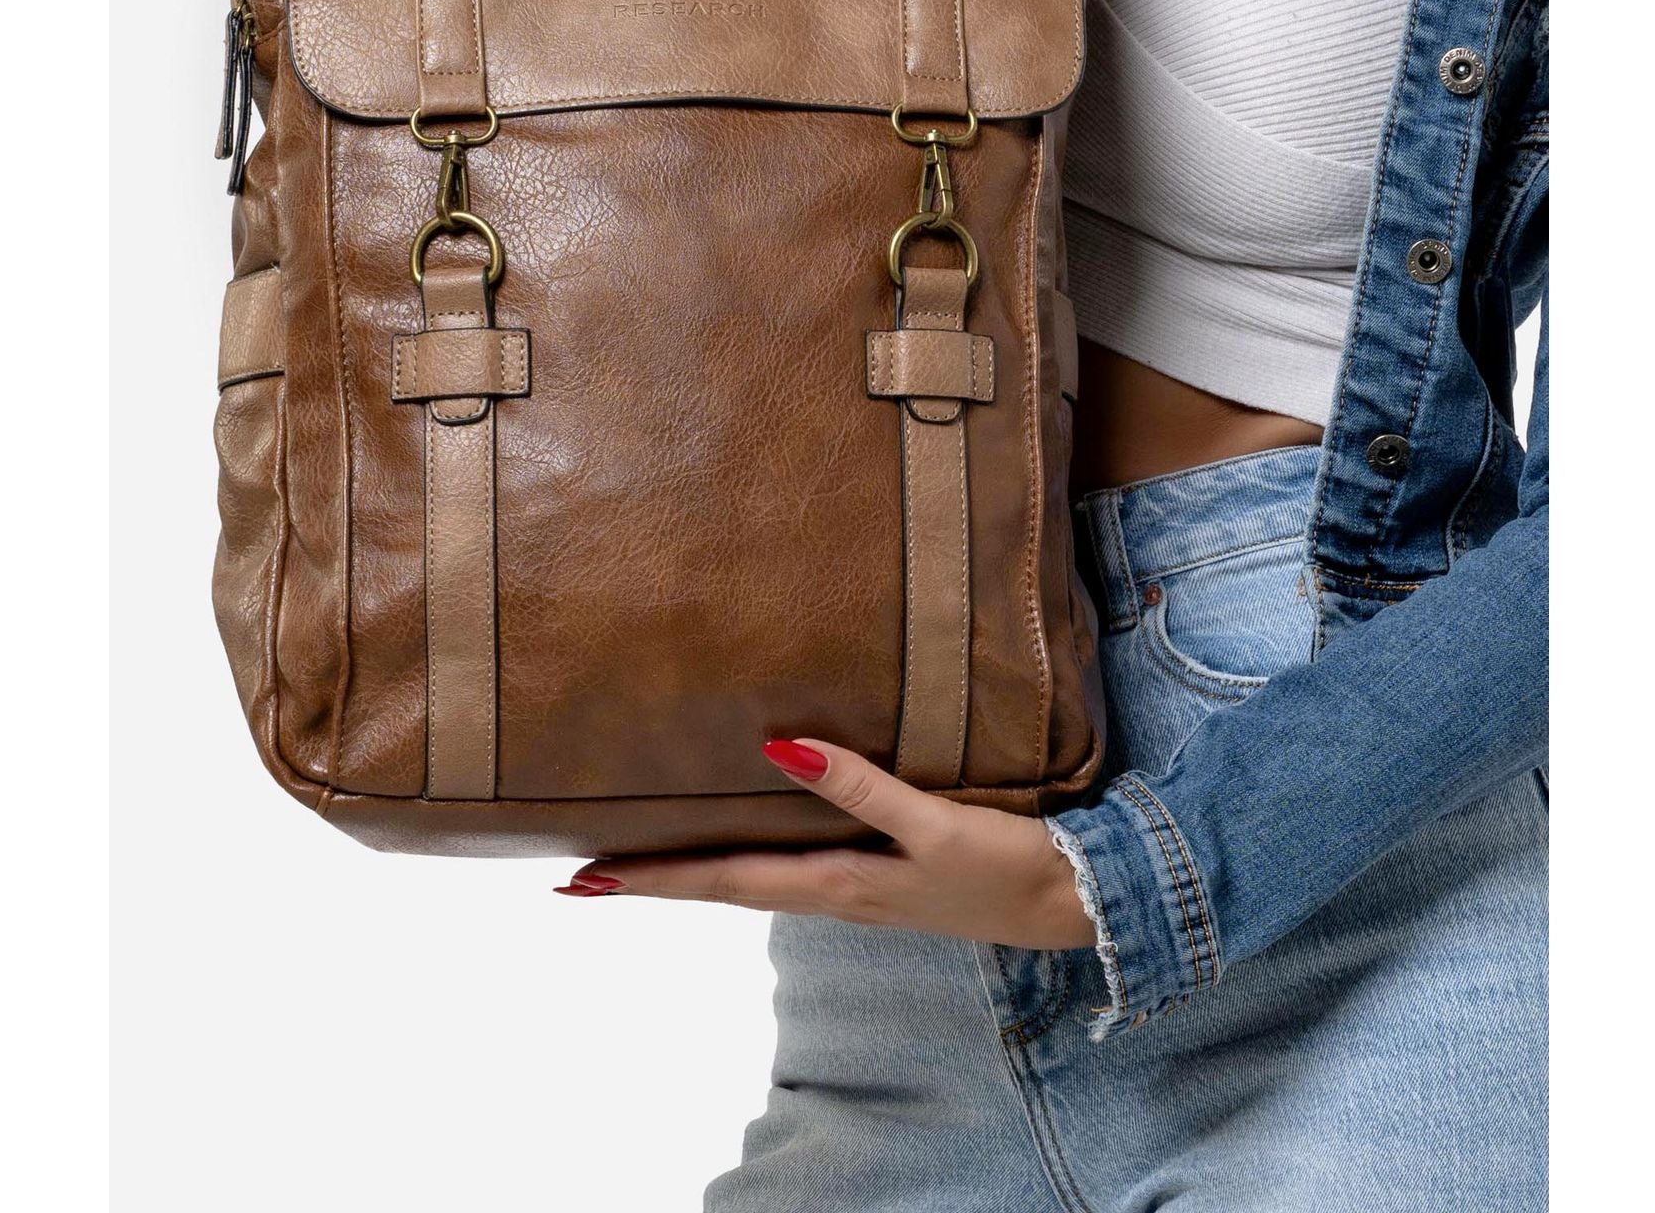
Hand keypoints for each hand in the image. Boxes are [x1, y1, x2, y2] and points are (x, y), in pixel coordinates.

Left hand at [555, 738, 1096, 949]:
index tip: (583, 877)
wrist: (1074, 904)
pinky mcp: (880, 874)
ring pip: (751, 876)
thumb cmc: (1006, 867)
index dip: (652, 877)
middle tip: (580, 876)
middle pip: (722, 884)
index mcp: (836, 883)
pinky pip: (789, 865)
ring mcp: (855, 886)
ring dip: (692, 871)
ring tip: (642, 856)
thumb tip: (776, 749)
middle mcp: (832, 890)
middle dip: (652, 880)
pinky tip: (745, 837)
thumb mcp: (935, 827)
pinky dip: (743, 858)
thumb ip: (860, 787)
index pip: (722, 879)